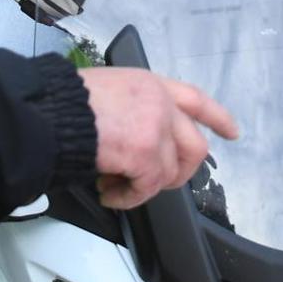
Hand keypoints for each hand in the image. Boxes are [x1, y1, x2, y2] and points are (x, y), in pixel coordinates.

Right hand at [80, 68, 238, 209]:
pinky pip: (148, 188)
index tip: (232, 133)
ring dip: (143, 187)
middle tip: (153, 183)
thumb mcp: (108, 88)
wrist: (50, 111)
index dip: (216, 118)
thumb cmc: (65, 101)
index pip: (195, 99)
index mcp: (151, 84)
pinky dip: (128, 198)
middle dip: (178, 172)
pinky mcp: (145, 154)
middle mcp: (160, 103)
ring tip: (115, 187)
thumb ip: (133, 106)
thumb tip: (134, 134)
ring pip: (169, 172)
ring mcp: (156, 128)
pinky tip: (109, 193)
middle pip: (194, 146)